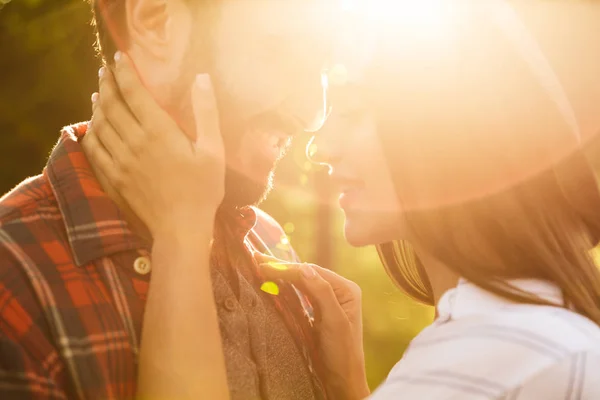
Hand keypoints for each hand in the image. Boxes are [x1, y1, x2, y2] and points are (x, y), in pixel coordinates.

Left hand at [83, 52, 223, 236]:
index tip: (119, 57)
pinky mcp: (114, 178)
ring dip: (97, 105)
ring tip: (98, 93)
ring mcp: (120, 161)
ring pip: (99, 125)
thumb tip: (202, 79)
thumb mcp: (214, 150)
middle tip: (104, 71)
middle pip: (111, 105)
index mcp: (159, 132)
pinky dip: (90, 133)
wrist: (181, 228)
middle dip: (106, 83)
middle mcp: (134, 142)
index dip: (124, 72)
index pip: (133, 93)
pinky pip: (94, 150)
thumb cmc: (203, 189)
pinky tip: (92, 128)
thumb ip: (207, 113)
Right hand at [255, 253, 369, 399]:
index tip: (264, 264)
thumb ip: (322, 293)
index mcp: (346, 289)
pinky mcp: (318, 313)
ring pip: (301, 283)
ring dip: (282, 275)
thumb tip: (304, 268)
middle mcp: (338, 291)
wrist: (342, 381)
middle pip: (306, 275)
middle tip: (257, 258)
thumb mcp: (334, 322)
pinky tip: (273, 282)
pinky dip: (285, 287)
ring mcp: (328, 301)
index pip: (312, 272)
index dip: (288, 268)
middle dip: (282, 267)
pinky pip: (300, 295)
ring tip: (261, 266)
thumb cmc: (342, 353)